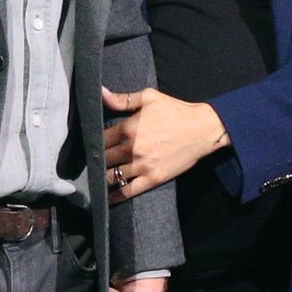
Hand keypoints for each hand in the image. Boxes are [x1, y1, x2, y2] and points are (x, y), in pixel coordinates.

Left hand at [103, 86, 228, 201]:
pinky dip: (114, 196)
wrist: (202, 129)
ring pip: (111, 176)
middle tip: (91, 162)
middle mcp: (131, 149)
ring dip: (102, 177)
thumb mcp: (149, 97)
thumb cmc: (175, 111)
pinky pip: (127, 191)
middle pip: (102, 159)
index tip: (89, 144)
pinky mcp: (152, 179)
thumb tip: (100, 93)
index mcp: (128, 129)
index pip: (99, 139)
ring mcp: (142, 166)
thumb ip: (123, 99)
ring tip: (96, 178)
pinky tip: (106, 198)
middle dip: (95, 160)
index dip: (92, 142)